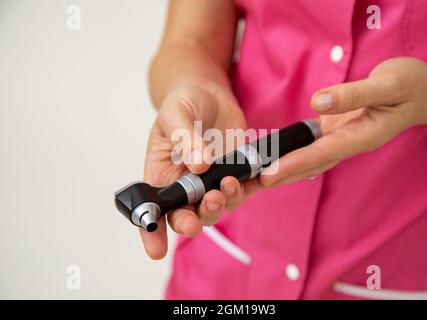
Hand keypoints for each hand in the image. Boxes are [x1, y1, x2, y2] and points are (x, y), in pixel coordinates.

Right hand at [141, 84, 247, 258]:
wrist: (210, 95)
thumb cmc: (184, 103)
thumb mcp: (177, 113)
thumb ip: (184, 137)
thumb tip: (199, 165)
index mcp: (161, 173)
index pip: (151, 209)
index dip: (151, 232)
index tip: (155, 249)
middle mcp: (184, 185)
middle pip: (185, 216)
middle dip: (191, 222)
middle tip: (200, 211)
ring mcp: (209, 182)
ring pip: (214, 209)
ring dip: (220, 205)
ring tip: (226, 185)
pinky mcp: (233, 175)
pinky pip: (239, 192)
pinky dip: (243, 191)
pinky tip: (248, 179)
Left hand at [260, 57, 426, 185]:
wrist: (420, 92)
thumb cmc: (409, 85)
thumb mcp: (388, 84)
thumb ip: (353, 94)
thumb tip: (317, 102)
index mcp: (361, 136)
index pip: (321, 153)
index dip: (293, 164)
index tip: (267, 174)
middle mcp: (348, 144)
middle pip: (308, 166)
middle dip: (277, 177)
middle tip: (246, 188)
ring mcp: (341, 141)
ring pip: (306, 161)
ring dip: (279, 172)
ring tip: (250, 182)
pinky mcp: (336, 133)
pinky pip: (309, 150)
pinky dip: (290, 158)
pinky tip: (272, 165)